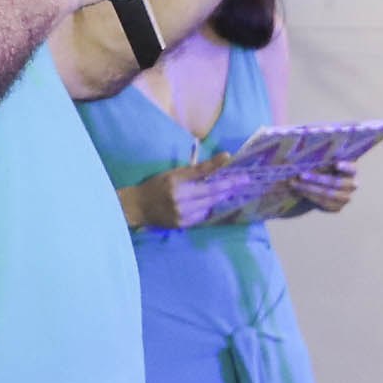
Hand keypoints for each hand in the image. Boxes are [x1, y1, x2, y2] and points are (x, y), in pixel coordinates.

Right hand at [123, 165, 274, 232]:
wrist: (138, 207)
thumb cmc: (157, 185)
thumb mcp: (175, 173)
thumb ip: (199, 168)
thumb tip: (224, 158)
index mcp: (177, 184)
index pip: (206, 179)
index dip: (226, 178)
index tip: (242, 175)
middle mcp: (179, 200)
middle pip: (211, 194)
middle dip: (229, 188)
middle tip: (244, 181)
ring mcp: (181, 214)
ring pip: (209, 206)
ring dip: (221, 198)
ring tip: (232, 190)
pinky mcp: (182, 225)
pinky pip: (202, 216)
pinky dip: (209, 208)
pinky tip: (215, 202)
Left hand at [279, 166, 359, 216]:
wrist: (321, 184)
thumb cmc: (322, 167)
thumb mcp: (324, 161)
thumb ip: (322, 158)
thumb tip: (311, 153)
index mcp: (352, 170)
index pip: (352, 169)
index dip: (345, 167)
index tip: (336, 164)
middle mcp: (352, 184)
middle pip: (336, 183)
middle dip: (317, 178)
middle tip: (301, 175)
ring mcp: (346, 197)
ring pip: (327, 194)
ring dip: (309, 188)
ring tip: (294, 183)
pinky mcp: (337, 207)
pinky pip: (322, 202)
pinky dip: (309, 195)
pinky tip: (298, 190)